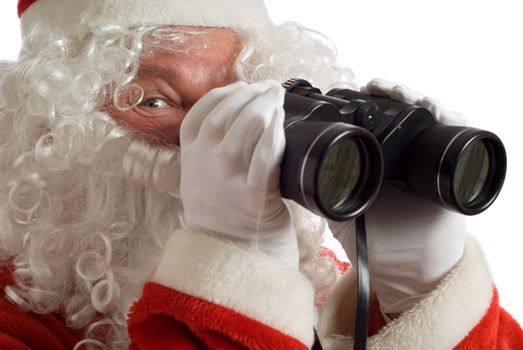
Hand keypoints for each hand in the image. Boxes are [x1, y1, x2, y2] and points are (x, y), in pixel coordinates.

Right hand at [179, 80, 297, 266]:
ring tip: (277, 97)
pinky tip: (280, 121)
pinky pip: (264, 156)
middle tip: (269, 86)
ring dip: (263, 106)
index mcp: (190, 157)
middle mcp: (203, 165)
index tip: (243, 85)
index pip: (199, 114)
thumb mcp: (199, 177)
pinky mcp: (252, 195)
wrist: (229, 252)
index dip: (223, 94)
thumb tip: (238, 111)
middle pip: (223, 115)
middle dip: (248, 93)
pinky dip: (273, 134)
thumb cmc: (222, 209)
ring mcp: (226, 180)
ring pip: (243, 129)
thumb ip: (207, 148)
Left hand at [329, 79, 466, 318]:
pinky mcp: (454, 169)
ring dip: (412, 97)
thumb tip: (294, 169)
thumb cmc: (373, 240)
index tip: (349, 91)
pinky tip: (432, 108)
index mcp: (377, 160)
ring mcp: (428, 159)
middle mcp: (404, 153)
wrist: (406, 269)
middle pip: (400, 111)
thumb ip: (321, 190)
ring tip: (394, 91)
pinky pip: (458, 136)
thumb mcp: (339, 209)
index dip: (364, 102)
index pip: (374, 119)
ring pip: (426, 115)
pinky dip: (450, 116)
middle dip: (388, 93)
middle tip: (373, 87)